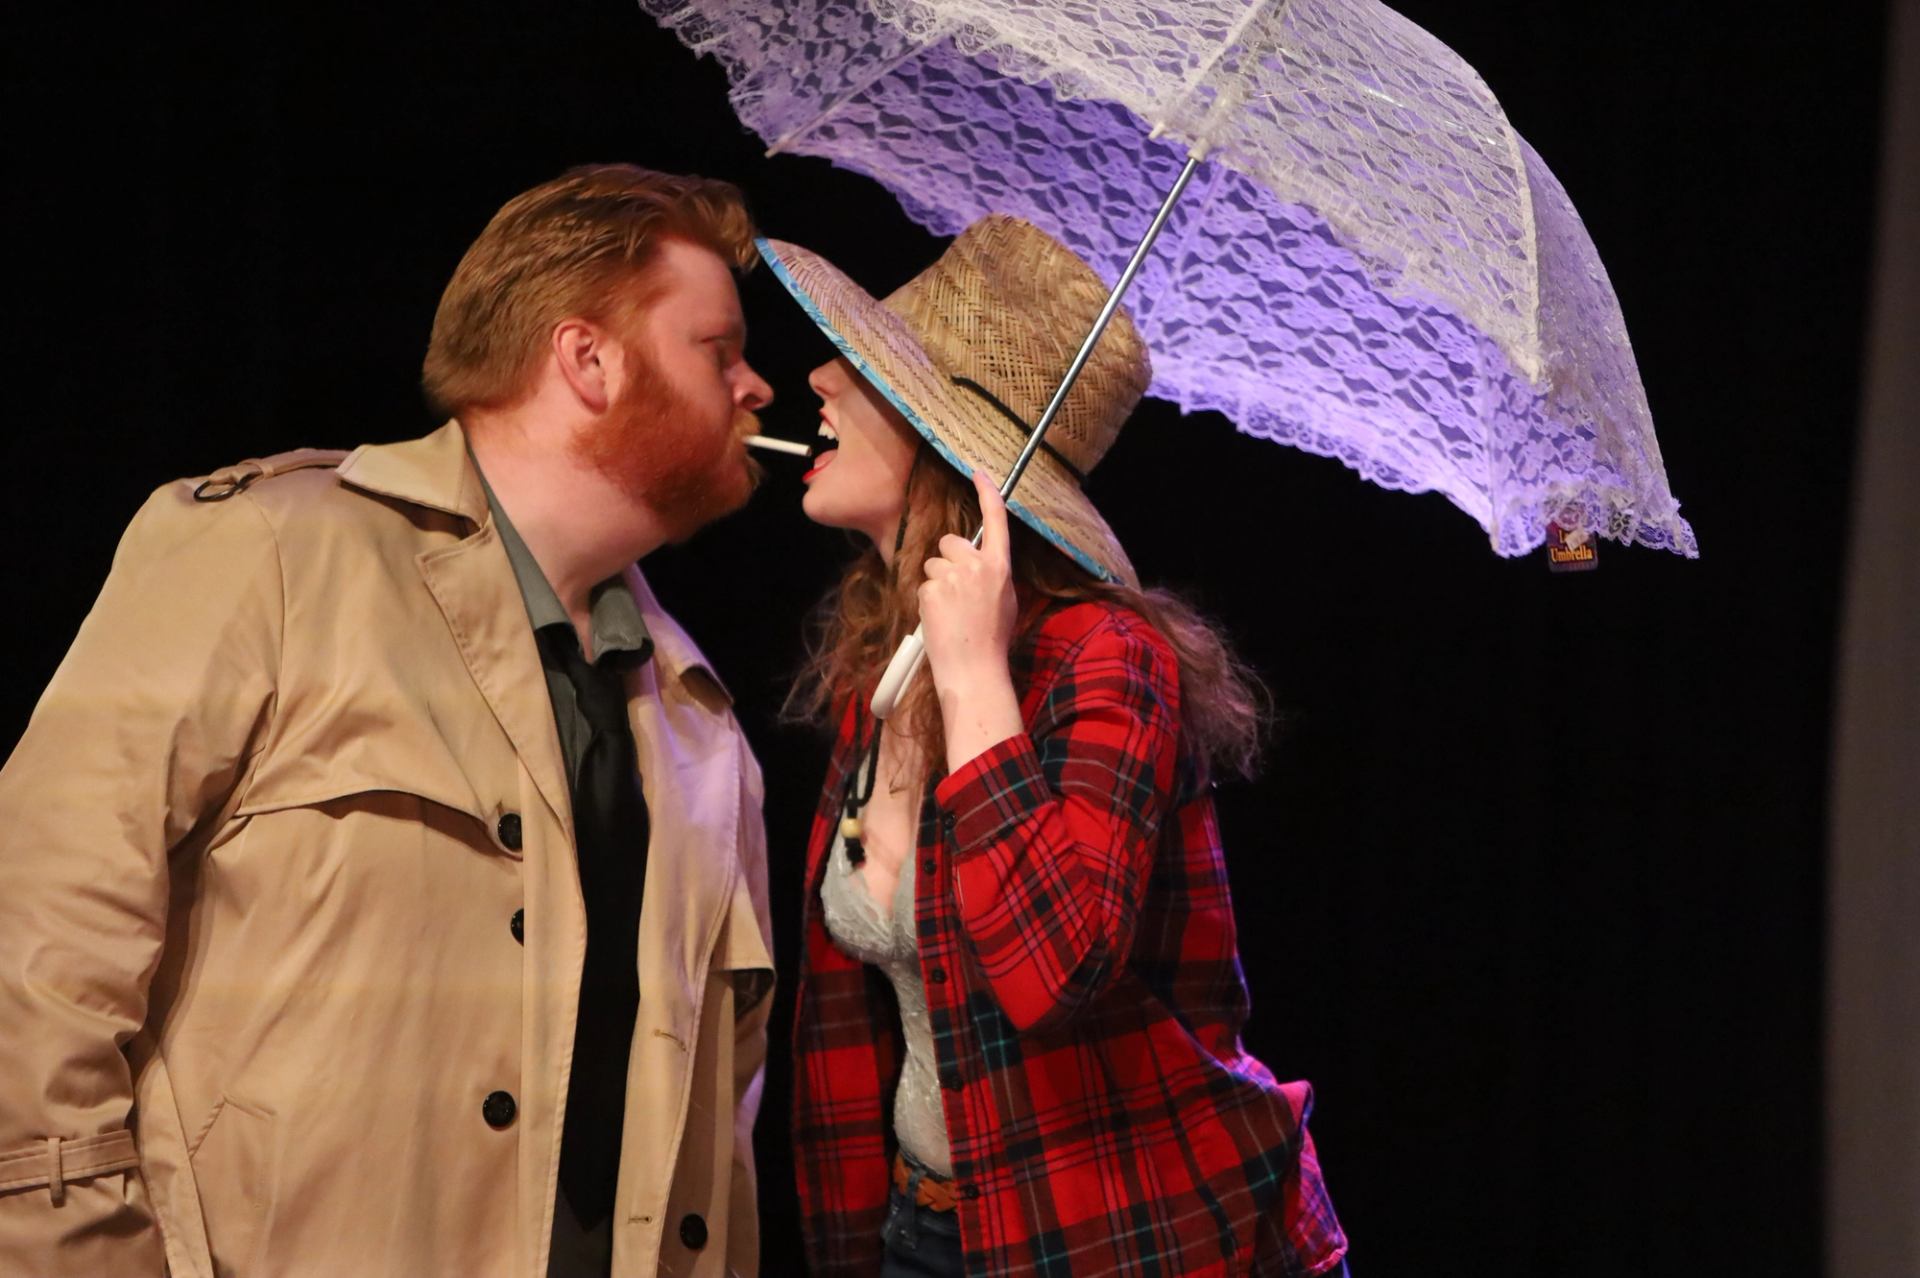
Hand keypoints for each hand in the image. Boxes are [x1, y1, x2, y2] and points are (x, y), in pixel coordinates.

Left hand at [919, 469, 1023, 768]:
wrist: (975, 669)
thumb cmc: (992, 640)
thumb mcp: (1004, 600)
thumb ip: (990, 574)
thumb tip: (975, 562)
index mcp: (1000, 567)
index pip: (995, 521)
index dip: (987, 494)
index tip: (978, 473)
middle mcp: (977, 566)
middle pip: (950, 543)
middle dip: (947, 561)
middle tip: (956, 593)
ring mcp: (953, 577)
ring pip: (933, 565)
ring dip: (936, 583)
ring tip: (950, 612)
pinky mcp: (931, 590)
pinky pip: (923, 585)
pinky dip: (927, 601)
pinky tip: (940, 620)